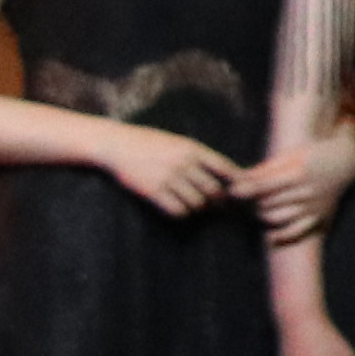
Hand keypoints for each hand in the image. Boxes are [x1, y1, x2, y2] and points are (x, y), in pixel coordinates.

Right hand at [97, 124, 243, 216]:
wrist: (118, 145)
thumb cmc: (149, 142)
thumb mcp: (177, 142)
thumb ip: (197, 155)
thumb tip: (222, 171)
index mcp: (193, 148)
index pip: (225, 167)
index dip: (235, 181)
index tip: (237, 189)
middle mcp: (184, 163)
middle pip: (214, 190)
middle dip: (218, 200)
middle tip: (218, 205)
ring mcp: (168, 177)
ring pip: (197, 203)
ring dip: (198, 208)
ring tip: (196, 207)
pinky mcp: (153, 191)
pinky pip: (177, 210)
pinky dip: (181, 213)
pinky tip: (178, 209)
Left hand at [248, 127, 354, 243]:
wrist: (347, 163)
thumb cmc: (314, 155)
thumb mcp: (292, 155)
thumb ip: (266, 169)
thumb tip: (239, 180)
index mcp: (298, 171)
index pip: (263, 185)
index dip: (244, 189)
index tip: (231, 191)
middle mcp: (306, 190)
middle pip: (267, 202)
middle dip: (250, 202)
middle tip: (241, 201)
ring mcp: (312, 205)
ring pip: (277, 217)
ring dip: (261, 215)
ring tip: (256, 209)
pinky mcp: (318, 216)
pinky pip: (298, 231)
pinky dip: (282, 236)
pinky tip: (271, 237)